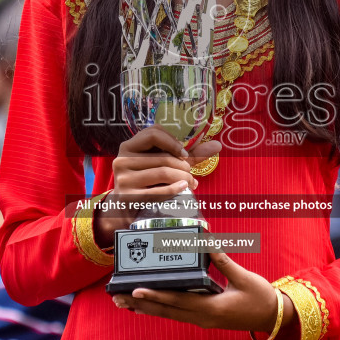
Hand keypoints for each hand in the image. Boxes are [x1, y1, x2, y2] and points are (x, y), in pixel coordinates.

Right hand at [94, 127, 222, 244]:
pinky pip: (159, 191)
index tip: (184, 154)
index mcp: (129, 146)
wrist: (128, 206)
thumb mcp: (162, 163)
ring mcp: (123, 179)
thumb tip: (217, 144)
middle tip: (191, 173)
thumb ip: (188, 154)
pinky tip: (184, 188)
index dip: (173, 142)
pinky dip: (176, 188)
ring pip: (163, 172)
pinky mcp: (128, 196)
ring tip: (189, 182)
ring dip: (183, 177)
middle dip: (183, 165)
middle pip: (162, 157)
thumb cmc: (149, 180)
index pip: (153, 133)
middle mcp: (122, 160)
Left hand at [114, 251, 283, 333]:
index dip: (156, 295)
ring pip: (169, 315)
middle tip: (118, 297)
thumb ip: (223, 260)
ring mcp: (202, 320)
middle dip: (141, 304)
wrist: (274, 317)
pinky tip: (148, 306)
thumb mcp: (243, 277)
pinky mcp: (204, 318)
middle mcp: (202, 318)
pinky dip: (160, 309)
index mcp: (211, 308)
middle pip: (166, 311)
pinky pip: (177, 314)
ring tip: (125, 303)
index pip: (177, 301)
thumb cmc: (261, 297)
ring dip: (146, 308)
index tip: (136, 289)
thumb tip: (206, 240)